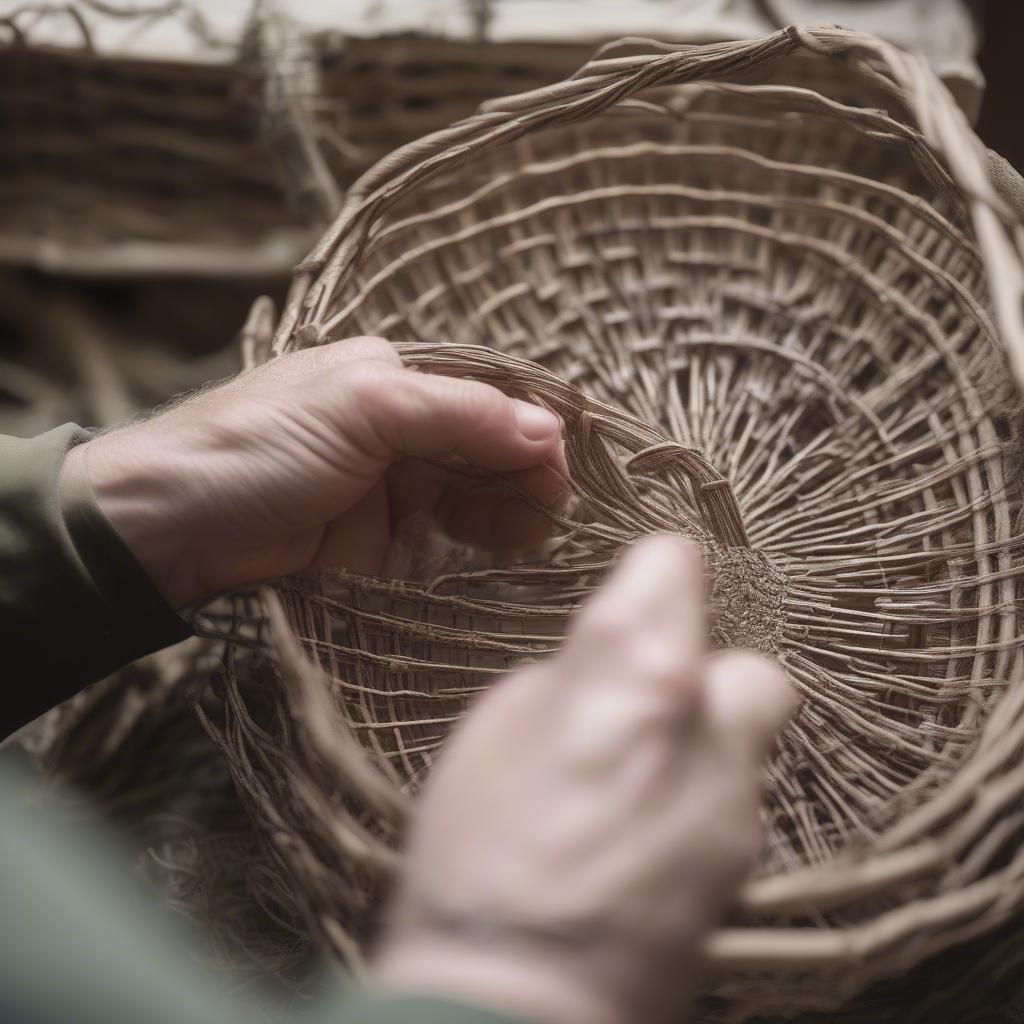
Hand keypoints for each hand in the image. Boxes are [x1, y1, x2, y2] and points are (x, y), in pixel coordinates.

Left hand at [65, 337, 566, 607]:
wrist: (168, 527)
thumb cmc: (257, 447)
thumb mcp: (363, 409)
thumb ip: (460, 414)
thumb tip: (548, 428)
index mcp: (390, 376)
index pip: (484, 397)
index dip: (531, 432)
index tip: (566, 474)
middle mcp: (393, 425)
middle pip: (482, 448)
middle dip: (524, 477)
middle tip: (559, 516)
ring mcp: (384, 485)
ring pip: (467, 496)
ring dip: (505, 514)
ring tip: (537, 540)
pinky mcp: (372, 539)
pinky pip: (439, 539)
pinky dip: (472, 546)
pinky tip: (503, 555)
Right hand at [373, 536, 794, 1023]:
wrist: (512, 993)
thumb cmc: (476, 858)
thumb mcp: (494, 728)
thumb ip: (569, 677)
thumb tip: (605, 666)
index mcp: (628, 665)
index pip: (675, 565)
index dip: (654, 576)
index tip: (645, 590)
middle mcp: (701, 717)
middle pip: (748, 660)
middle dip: (709, 676)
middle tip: (652, 703)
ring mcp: (732, 794)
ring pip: (747, 737)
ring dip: (704, 743)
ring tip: (638, 782)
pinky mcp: (744, 860)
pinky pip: (734, 802)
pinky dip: (700, 802)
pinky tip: (646, 836)